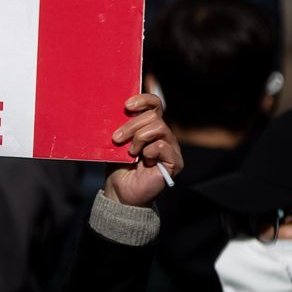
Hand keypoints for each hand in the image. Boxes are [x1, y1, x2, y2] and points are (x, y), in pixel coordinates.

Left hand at [105, 91, 183, 209]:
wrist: (120, 191)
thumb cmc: (119, 167)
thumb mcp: (117, 142)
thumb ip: (121, 125)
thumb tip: (117, 108)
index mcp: (150, 126)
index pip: (154, 104)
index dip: (143, 100)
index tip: (126, 106)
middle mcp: (163, 134)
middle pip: (153, 116)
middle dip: (131, 125)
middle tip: (117, 139)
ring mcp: (171, 147)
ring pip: (158, 127)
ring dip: (138, 138)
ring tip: (130, 152)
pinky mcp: (175, 161)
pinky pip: (162, 145)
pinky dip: (148, 151)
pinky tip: (143, 161)